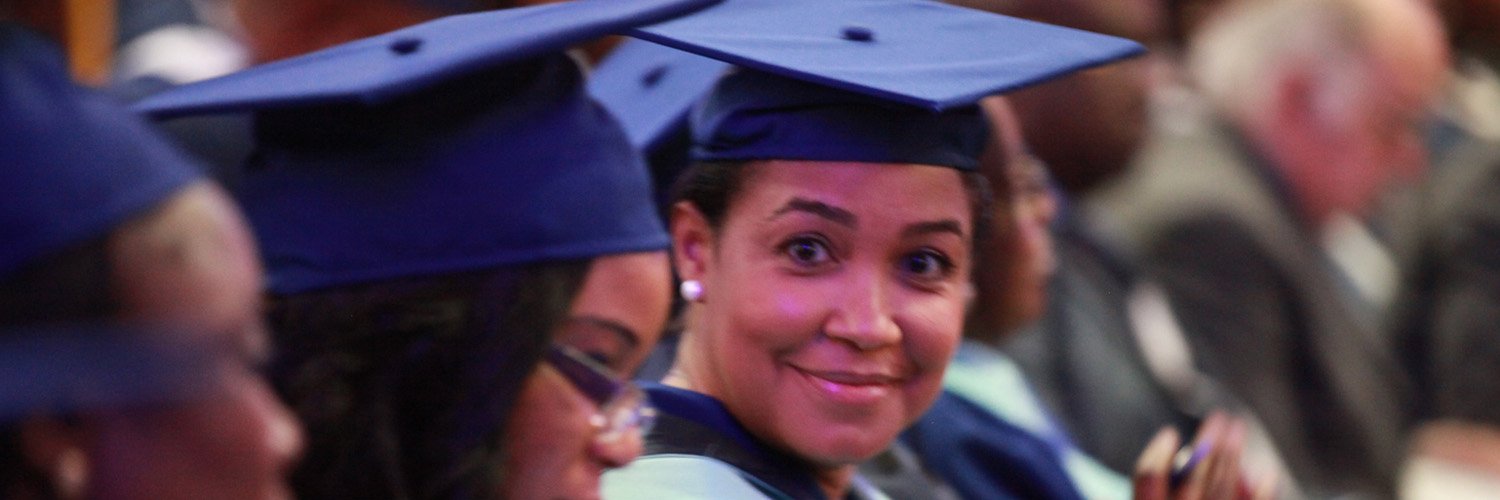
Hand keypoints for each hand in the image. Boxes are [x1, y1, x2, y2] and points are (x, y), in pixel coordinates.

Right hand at [1132, 412, 1273, 499]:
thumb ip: (1155, 487)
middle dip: (1207, 444)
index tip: (1169, 433)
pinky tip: (1268, 474)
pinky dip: (1264, 494)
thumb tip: (1178, 447)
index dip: (1158, 454)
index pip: (1149, 479)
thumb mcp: (1151, 496)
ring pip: (1221, 491)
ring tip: (1238, 429)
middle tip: (1218, 417)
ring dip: (1232, 456)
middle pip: (1192, 482)